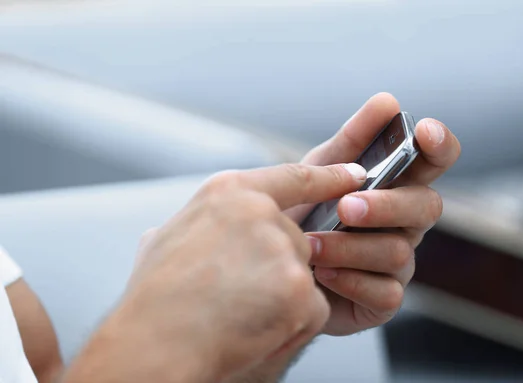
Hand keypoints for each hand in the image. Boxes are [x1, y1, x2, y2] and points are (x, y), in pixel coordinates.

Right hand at [63, 162, 366, 382]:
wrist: (157, 345)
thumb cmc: (155, 298)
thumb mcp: (164, 240)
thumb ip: (197, 224)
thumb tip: (192, 229)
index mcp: (229, 192)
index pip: (295, 177)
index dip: (329, 177)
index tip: (355, 174)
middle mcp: (261, 212)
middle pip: (297, 239)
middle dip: (280, 268)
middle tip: (240, 293)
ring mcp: (282, 249)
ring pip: (305, 276)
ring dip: (284, 299)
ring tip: (239, 312)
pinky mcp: (299, 288)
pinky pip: (312, 309)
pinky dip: (291, 325)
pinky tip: (255, 329)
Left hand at [287, 93, 460, 335]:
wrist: (274, 264)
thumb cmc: (306, 212)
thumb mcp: (320, 171)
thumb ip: (353, 140)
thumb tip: (387, 101)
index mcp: (396, 186)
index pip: (434, 162)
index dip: (439, 145)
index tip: (425, 131)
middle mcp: (405, 224)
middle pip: (426, 207)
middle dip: (387, 205)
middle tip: (346, 206)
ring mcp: (397, 264)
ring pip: (398, 251)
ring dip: (350, 246)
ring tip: (311, 244)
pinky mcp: (383, 300)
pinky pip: (385, 293)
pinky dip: (350, 281)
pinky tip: (322, 274)